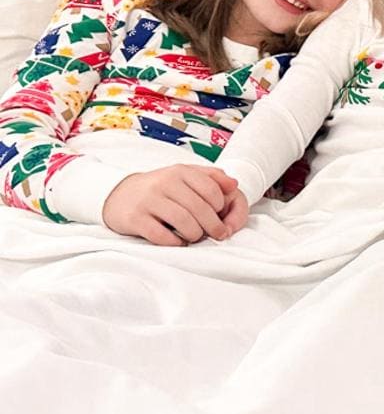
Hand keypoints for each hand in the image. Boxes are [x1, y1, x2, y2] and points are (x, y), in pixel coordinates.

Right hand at [102, 165, 244, 245]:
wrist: (118, 194)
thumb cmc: (160, 187)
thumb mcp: (184, 175)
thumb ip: (211, 177)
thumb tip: (234, 184)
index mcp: (180, 171)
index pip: (211, 190)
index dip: (221, 206)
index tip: (222, 215)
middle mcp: (164, 183)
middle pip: (199, 208)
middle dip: (212, 225)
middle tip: (216, 234)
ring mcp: (148, 200)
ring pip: (183, 222)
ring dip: (195, 234)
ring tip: (196, 237)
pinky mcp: (135, 218)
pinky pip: (160, 235)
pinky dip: (174, 242)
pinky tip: (178, 242)